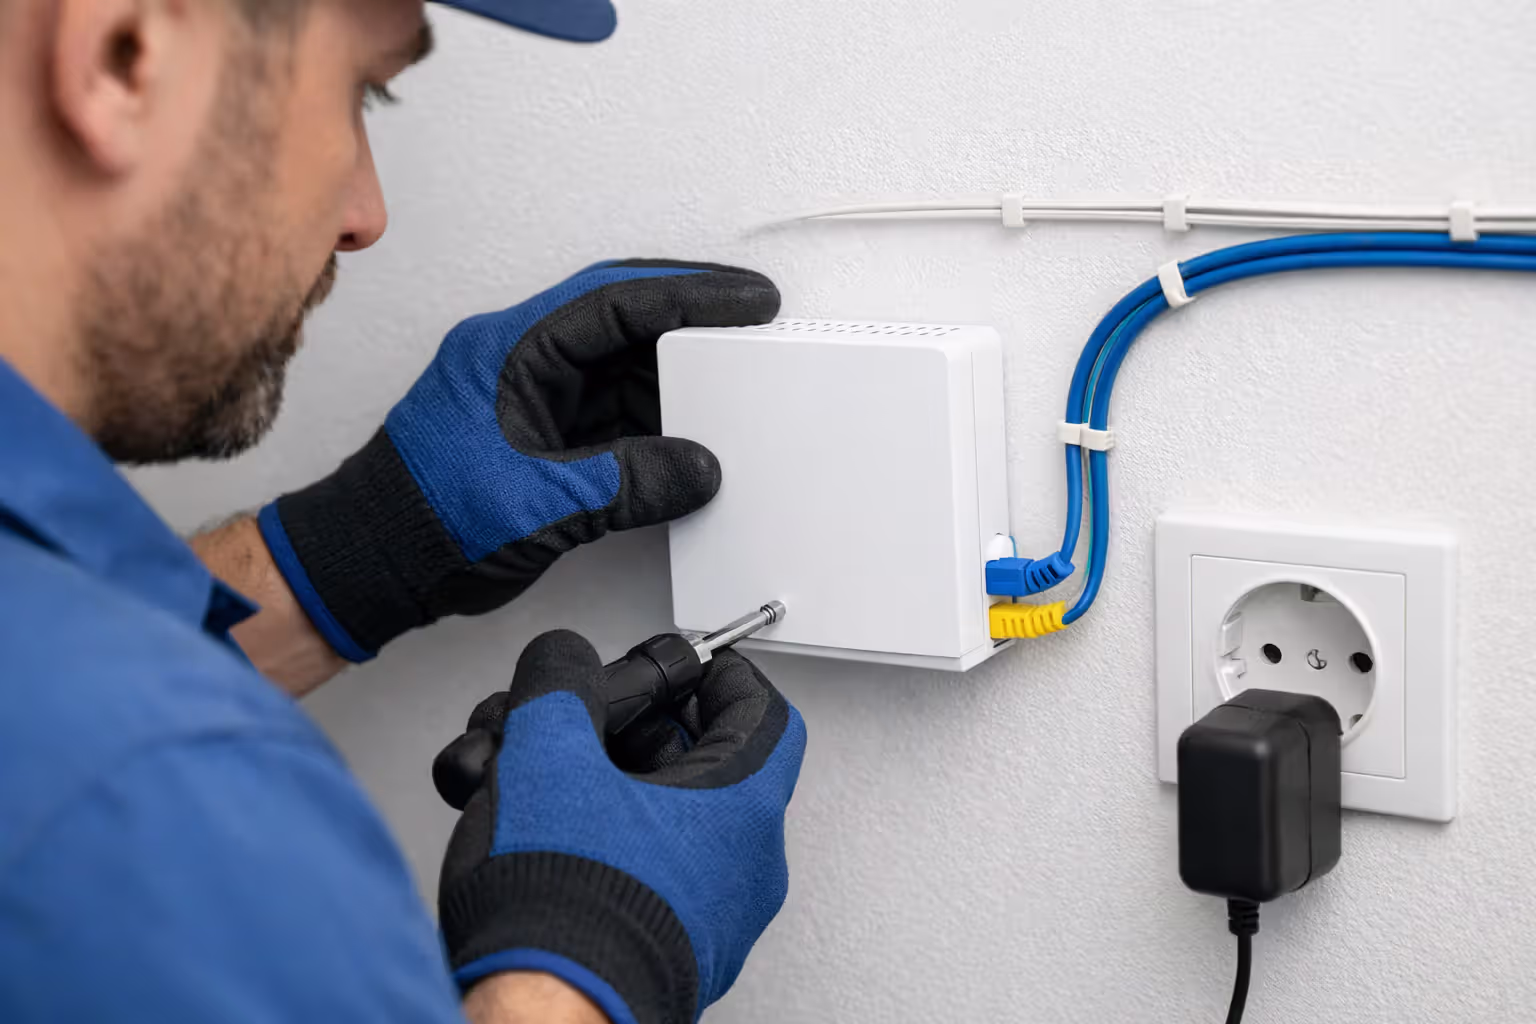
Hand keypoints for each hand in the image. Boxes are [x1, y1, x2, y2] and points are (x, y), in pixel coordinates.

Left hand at [256, 261, 779, 660]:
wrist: (373, 564)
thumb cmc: (420, 521)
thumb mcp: (538, 504)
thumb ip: (627, 483)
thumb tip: (696, 467)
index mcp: (508, 349)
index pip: (615, 300)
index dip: (690, 293)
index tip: (745, 298)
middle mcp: (519, 361)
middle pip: (622, 322)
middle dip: (691, 323)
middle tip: (751, 325)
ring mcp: (528, 398)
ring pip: (618, 368)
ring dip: (674, 379)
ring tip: (728, 390)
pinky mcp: (538, 437)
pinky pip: (609, 412)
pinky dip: (652, 422)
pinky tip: (687, 438)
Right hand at [434, 631, 805, 1023]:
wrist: (540, 1022)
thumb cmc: (565, 908)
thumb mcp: (548, 755)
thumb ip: (559, 684)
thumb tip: (561, 659)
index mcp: (741, 810)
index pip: (764, 711)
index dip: (720, 673)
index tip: (684, 664)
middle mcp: (743, 870)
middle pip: (706, 765)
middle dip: (632, 733)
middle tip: (590, 721)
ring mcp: (709, 919)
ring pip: (668, 822)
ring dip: (607, 789)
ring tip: (543, 782)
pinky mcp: (667, 954)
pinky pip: (648, 875)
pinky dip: (601, 843)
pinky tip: (540, 838)